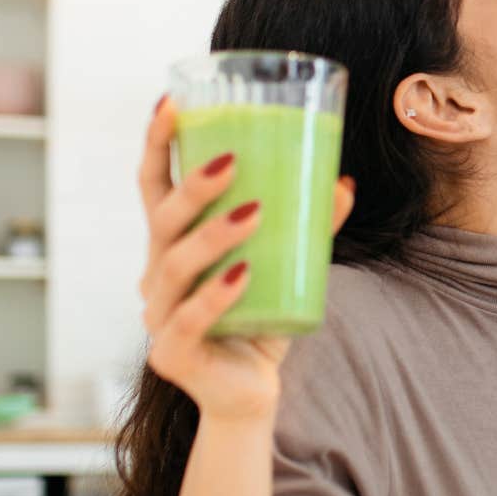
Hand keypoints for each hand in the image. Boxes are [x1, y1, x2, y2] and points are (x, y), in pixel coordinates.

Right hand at [137, 96, 354, 420]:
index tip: (173, 101)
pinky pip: (190, 320)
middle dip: (194, 187)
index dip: (157, 144)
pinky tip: (243, 277)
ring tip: (254, 212)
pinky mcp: (171, 354)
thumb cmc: (259, 319)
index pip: (153, 186)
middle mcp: (155, 275)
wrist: (249, 394)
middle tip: (233, 161)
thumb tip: (343, 182)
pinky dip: (217, 297)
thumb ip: (308, 229)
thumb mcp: (283, 268)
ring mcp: (157, 315)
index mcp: (172, 245)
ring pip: (176, 266)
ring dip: (214, 235)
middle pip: (162, 221)